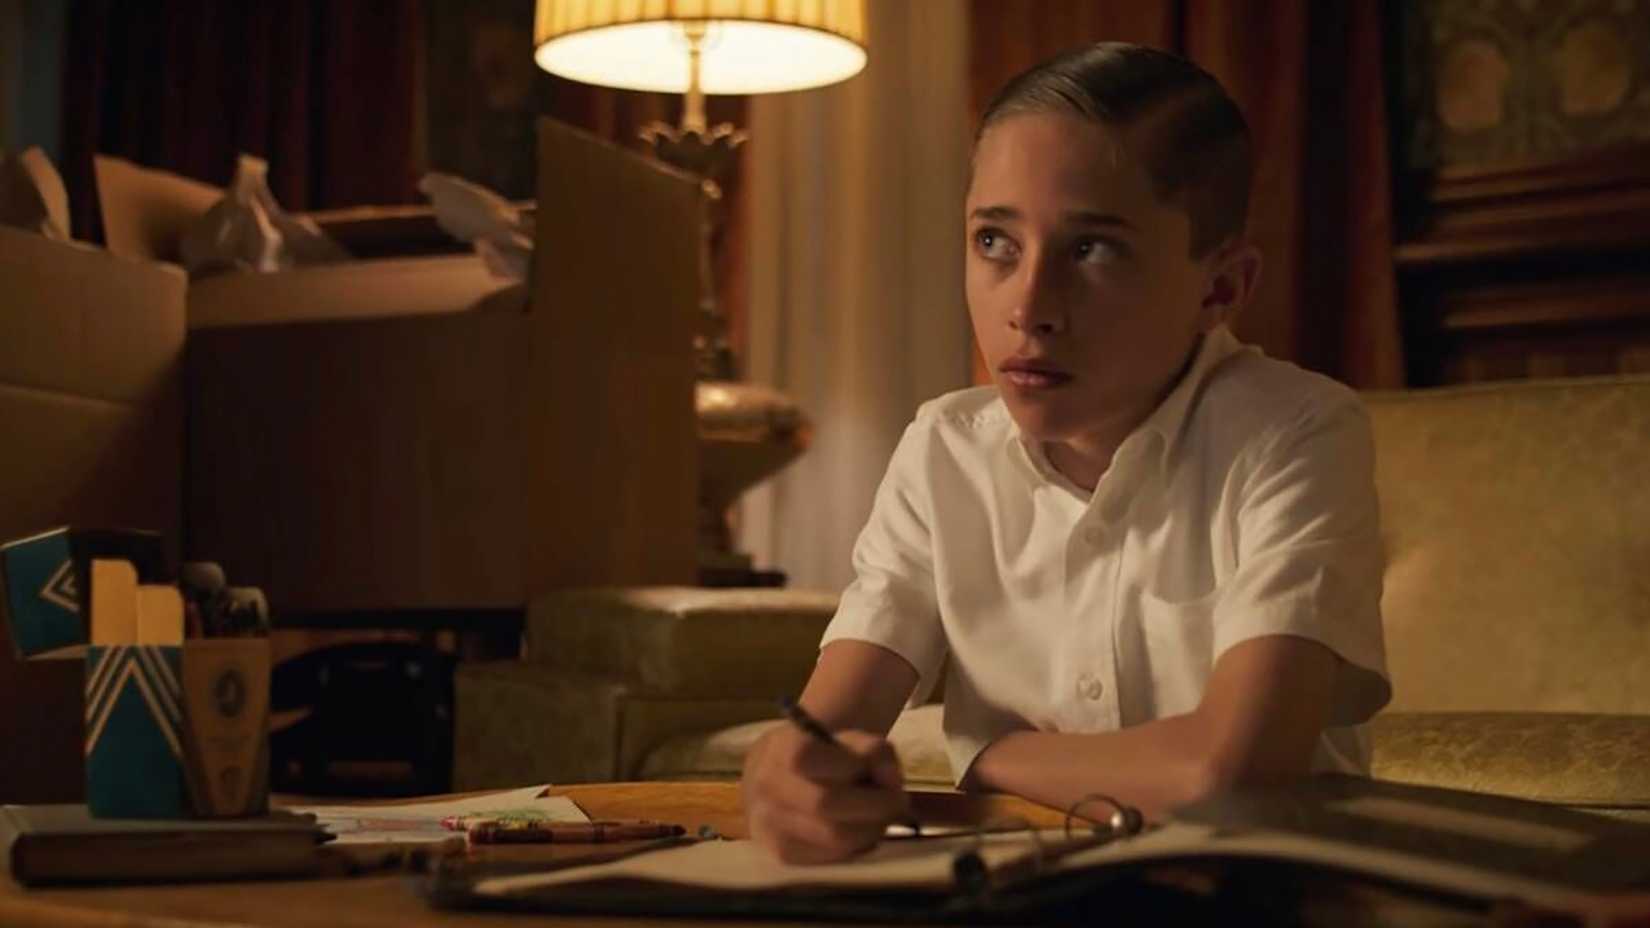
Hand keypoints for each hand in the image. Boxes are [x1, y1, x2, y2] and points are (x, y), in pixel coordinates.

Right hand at [741, 723, 911, 863]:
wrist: (781, 777)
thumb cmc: (823, 754)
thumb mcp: (848, 737)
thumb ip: (874, 751)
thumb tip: (891, 782)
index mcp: (778, 749)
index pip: (805, 757)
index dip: (848, 764)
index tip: (869, 767)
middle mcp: (766, 790)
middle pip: (825, 804)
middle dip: (873, 804)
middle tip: (896, 801)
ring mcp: (770, 826)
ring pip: (833, 837)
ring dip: (870, 828)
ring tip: (879, 816)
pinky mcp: (784, 855)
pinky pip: (833, 856)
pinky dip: (857, 845)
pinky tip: (860, 830)